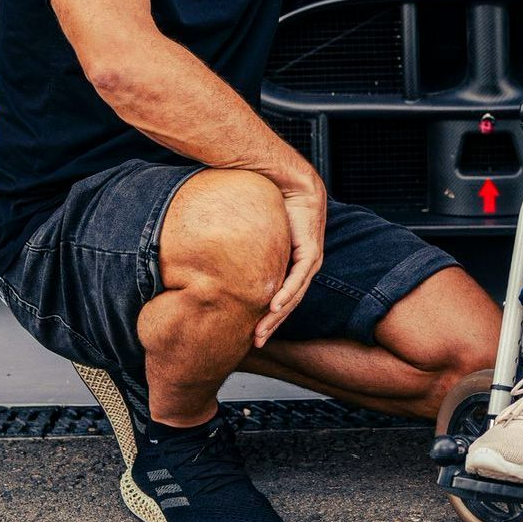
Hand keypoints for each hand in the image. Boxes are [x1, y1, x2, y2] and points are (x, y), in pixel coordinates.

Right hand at [255, 161, 326, 346]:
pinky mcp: (310, 250)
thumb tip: (211, 258)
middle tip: (256, 343)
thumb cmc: (264, 201)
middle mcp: (302, 265)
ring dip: (277, 316)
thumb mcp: (250, 234)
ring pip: (294, 296)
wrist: (283, 178)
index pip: (279, 297)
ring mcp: (309, 259)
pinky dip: (287, 293)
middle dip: (271, 324)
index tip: (251, 334)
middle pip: (288, 303)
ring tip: (261, 333)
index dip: (267, 317)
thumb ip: (239, 250)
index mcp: (289, 263)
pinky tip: (274, 306)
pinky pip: (298, 278)